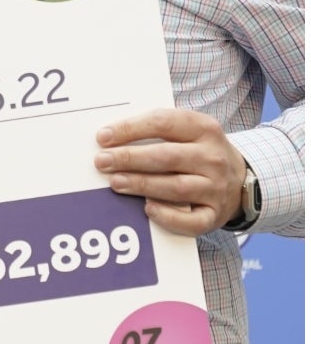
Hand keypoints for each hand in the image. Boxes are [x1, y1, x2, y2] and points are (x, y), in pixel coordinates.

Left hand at [95, 108, 247, 234]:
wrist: (241, 181)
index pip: (164, 123)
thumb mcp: (188, 133)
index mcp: (204, 129)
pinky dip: (168, 217)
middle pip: (167, 156)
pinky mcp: (215, 214)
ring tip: (115, 182)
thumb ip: (156, 131)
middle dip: (130, 158)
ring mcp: (216, 188)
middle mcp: (213, 158)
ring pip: (176, 186)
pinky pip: (191, 220)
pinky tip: (147, 209)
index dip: (130, 129)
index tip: (102, 137)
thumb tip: (110, 139)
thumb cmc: (198, 154)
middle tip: (102, 161)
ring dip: (142, 185)